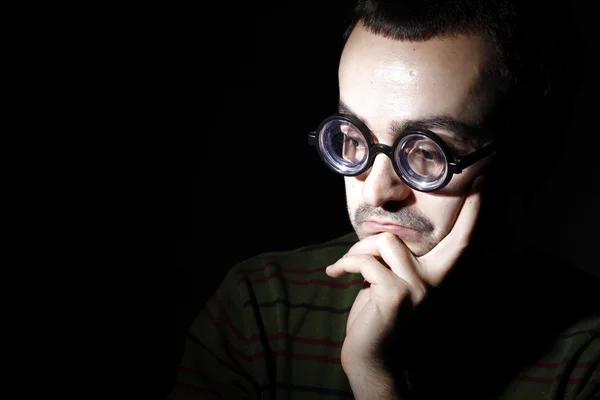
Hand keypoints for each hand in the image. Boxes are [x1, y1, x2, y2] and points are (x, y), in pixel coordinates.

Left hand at [325, 182, 482, 396]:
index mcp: (435, 279)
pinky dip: (344, 264)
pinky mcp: (394, 293)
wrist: (369, 358)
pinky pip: (365, 261)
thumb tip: (383, 234)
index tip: (483, 187)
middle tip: (478, 183)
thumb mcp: (390, 284)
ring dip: (359, 249)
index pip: (461, 245)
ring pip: (386, 241)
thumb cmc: (376, 318)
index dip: (474, 217)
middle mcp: (434, 283)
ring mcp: (417, 288)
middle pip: (457, 240)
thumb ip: (395, 260)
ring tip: (345, 265)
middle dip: (470, 212)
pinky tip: (335, 274)